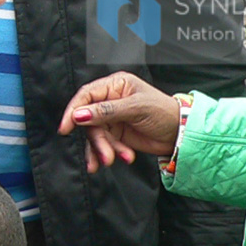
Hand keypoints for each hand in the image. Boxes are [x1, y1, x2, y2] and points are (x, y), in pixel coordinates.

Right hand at [59, 72, 181, 170]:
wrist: (180, 133)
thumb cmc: (163, 112)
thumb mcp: (135, 108)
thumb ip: (106, 111)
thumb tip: (80, 115)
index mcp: (115, 85)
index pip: (87, 95)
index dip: (73, 110)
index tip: (65, 127)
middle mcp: (111, 100)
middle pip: (89, 119)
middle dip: (97, 139)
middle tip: (105, 154)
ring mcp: (112, 118)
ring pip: (96, 135)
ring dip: (103, 149)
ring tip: (113, 159)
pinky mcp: (116, 134)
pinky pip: (104, 144)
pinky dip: (107, 153)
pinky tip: (116, 160)